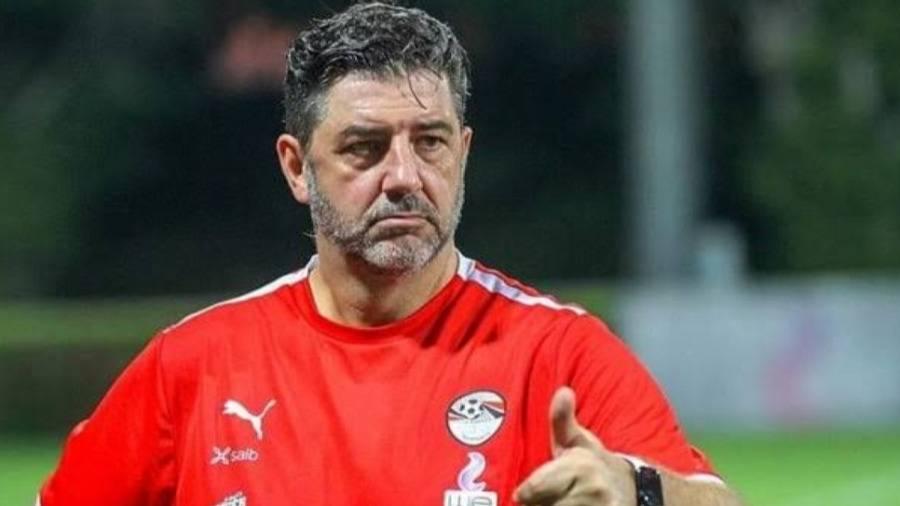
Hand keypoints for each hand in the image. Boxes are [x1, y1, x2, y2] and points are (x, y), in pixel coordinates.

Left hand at [513, 387, 635, 504]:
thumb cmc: (592, 464)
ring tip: (566, 500)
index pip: (532, 490)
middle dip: (541, 502)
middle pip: (540, 505)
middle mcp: (594, 491)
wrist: (630, 490)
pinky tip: (573, 504)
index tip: (523, 493)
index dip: (526, 493)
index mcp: (581, 467)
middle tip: (554, 494)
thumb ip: (562, 419)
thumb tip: (563, 392)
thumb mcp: (575, 440)